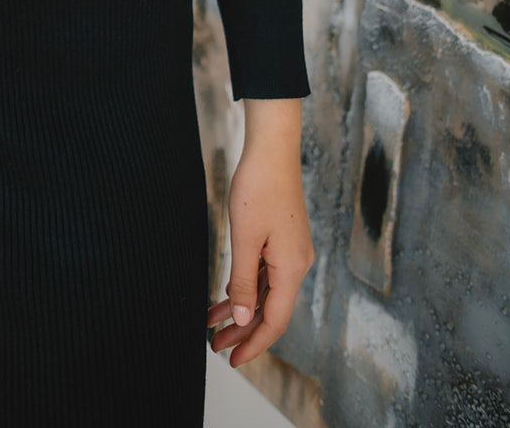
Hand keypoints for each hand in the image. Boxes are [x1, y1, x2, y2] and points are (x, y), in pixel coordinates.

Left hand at [206, 136, 313, 367]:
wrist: (272, 149)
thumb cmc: (258, 188)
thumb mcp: (245, 238)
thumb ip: (245, 282)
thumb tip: (245, 320)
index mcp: (291, 269)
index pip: (274, 321)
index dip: (254, 344)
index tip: (232, 360)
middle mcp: (296, 264)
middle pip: (270, 310)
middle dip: (243, 332)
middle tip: (215, 346)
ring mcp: (291, 252)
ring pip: (266, 292)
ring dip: (241, 310)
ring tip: (213, 325)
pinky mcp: (283, 240)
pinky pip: (265, 273)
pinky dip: (246, 287)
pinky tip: (227, 294)